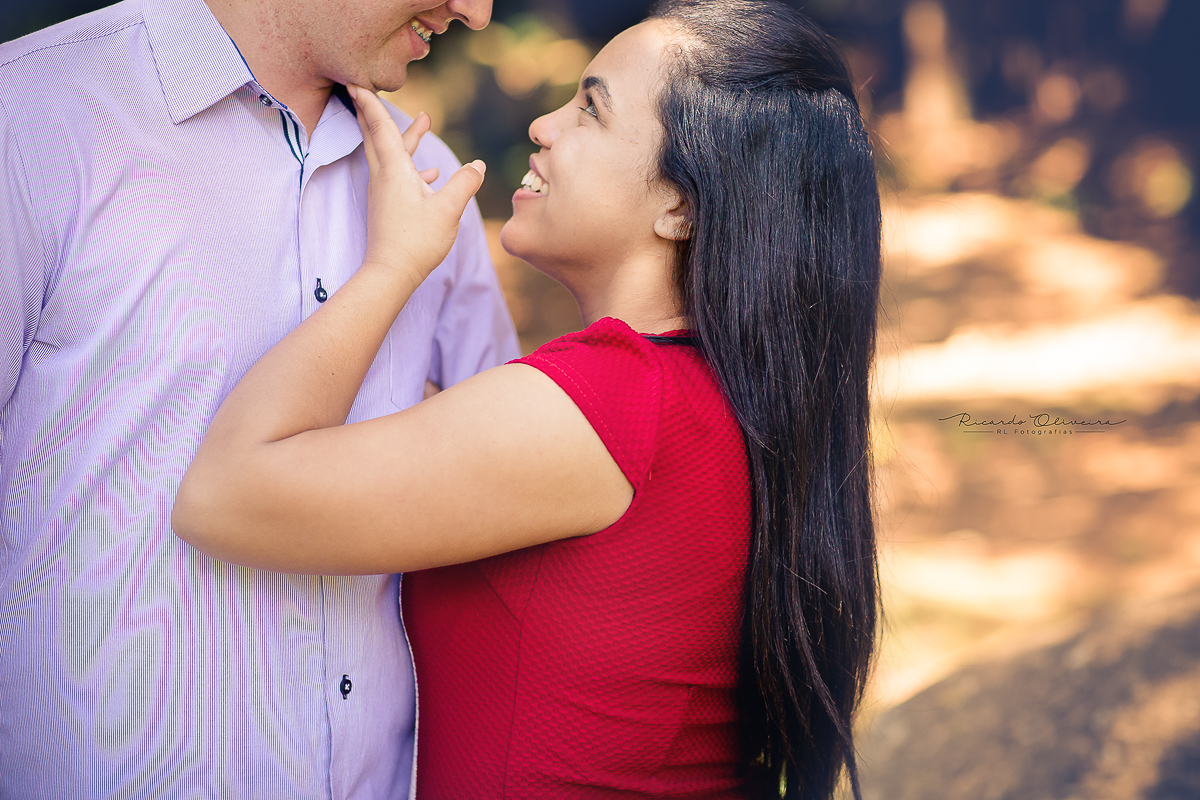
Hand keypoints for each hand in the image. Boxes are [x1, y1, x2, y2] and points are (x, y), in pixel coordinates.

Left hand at [348, 84, 485, 289]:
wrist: (390, 273)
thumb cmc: (416, 241)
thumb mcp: (448, 210)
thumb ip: (465, 183)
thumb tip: (478, 165)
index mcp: (395, 170)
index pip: (381, 127)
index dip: (370, 103)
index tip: (356, 81)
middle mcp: (384, 177)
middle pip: (376, 137)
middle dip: (374, 113)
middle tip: (366, 91)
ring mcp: (384, 192)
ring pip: (389, 156)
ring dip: (401, 138)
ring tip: (422, 124)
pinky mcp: (388, 207)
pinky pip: (398, 176)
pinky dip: (411, 166)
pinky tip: (430, 174)